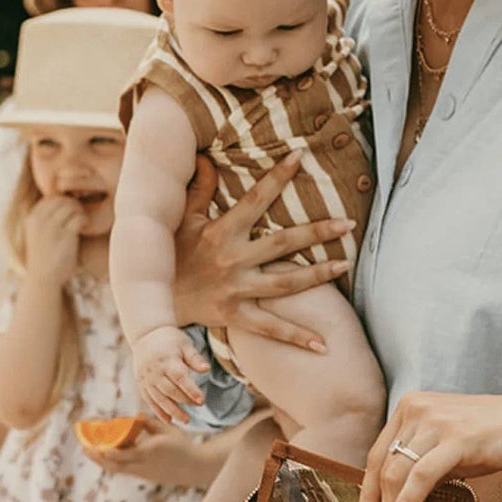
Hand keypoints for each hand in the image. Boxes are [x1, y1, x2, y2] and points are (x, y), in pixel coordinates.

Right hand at [22, 195, 84, 288]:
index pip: (50, 198)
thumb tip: (64, 201)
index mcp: (31, 218)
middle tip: (79, 214)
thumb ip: (45, 219)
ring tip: (82, 220)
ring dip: (80, 211)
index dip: (62, 200)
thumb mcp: (37, 234)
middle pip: (61, 200)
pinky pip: (79, 218)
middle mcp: (40, 221)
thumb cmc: (43, 257)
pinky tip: (84, 227)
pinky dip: (85, 220)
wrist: (43, 280)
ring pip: (72, 206)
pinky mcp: (66, 236)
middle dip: (73, 204)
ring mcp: (52, 228)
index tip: (69, 209)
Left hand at [80, 415, 225, 488]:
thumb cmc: (181, 446)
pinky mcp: (142, 476)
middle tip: (84, 447)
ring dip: (101, 460)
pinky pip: (123, 470)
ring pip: (117, 469)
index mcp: (151, 452)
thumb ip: (150, 423)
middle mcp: (144, 465)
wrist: (194, 468)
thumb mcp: (167, 430)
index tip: (99, 447)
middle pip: (116, 465)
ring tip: (89, 450)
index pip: (127, 455)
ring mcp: (142, 473)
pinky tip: (103, 454)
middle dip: (98, 456)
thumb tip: (135, 416)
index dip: (112, 453)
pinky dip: (111, 462)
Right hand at [132, 324, 210, 424]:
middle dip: (185, 401)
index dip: (191, 390)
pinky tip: (169, 420)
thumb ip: (195, 358)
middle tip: (199, 406)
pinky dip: (158, 411)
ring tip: (186, 421)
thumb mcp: (184, 344)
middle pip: (171, 390)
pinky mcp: (141, 384)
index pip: (180, 378)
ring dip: (173, 411)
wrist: (145, 336)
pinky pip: (149, 400)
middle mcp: (155, 371)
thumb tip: (206, 369)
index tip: (202, 401)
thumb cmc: (169, 339)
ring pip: (160, 398)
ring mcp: (146, 379)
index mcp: (167, 360)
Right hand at [173, 152, 355, 351]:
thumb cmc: (172, 254)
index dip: (277, 177)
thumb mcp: (183, 220)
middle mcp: (233, 260)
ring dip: (318, 275)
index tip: (300, 157)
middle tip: (348, 222)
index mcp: (221, 232)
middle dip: (317, 232)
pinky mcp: (235, 316)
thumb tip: (206, 157)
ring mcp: (236, 290)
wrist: (153, 300)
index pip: (255, 199)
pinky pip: (271, 327)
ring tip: (346, 265)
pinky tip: (323, 344)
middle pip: (282, 243)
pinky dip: (297, 337)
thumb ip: (199, 190)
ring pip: (285, 283)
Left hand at [357, 387, 501, 501]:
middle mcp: (415, 409)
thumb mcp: (448, 450)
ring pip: (397, 476)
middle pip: (383, 469)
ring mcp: (434, 421)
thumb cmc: (496, 438)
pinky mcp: (455, 437)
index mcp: (410, 409)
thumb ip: (422, 468)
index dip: (369, 495)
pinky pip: (420, 478)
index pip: (377, 457)